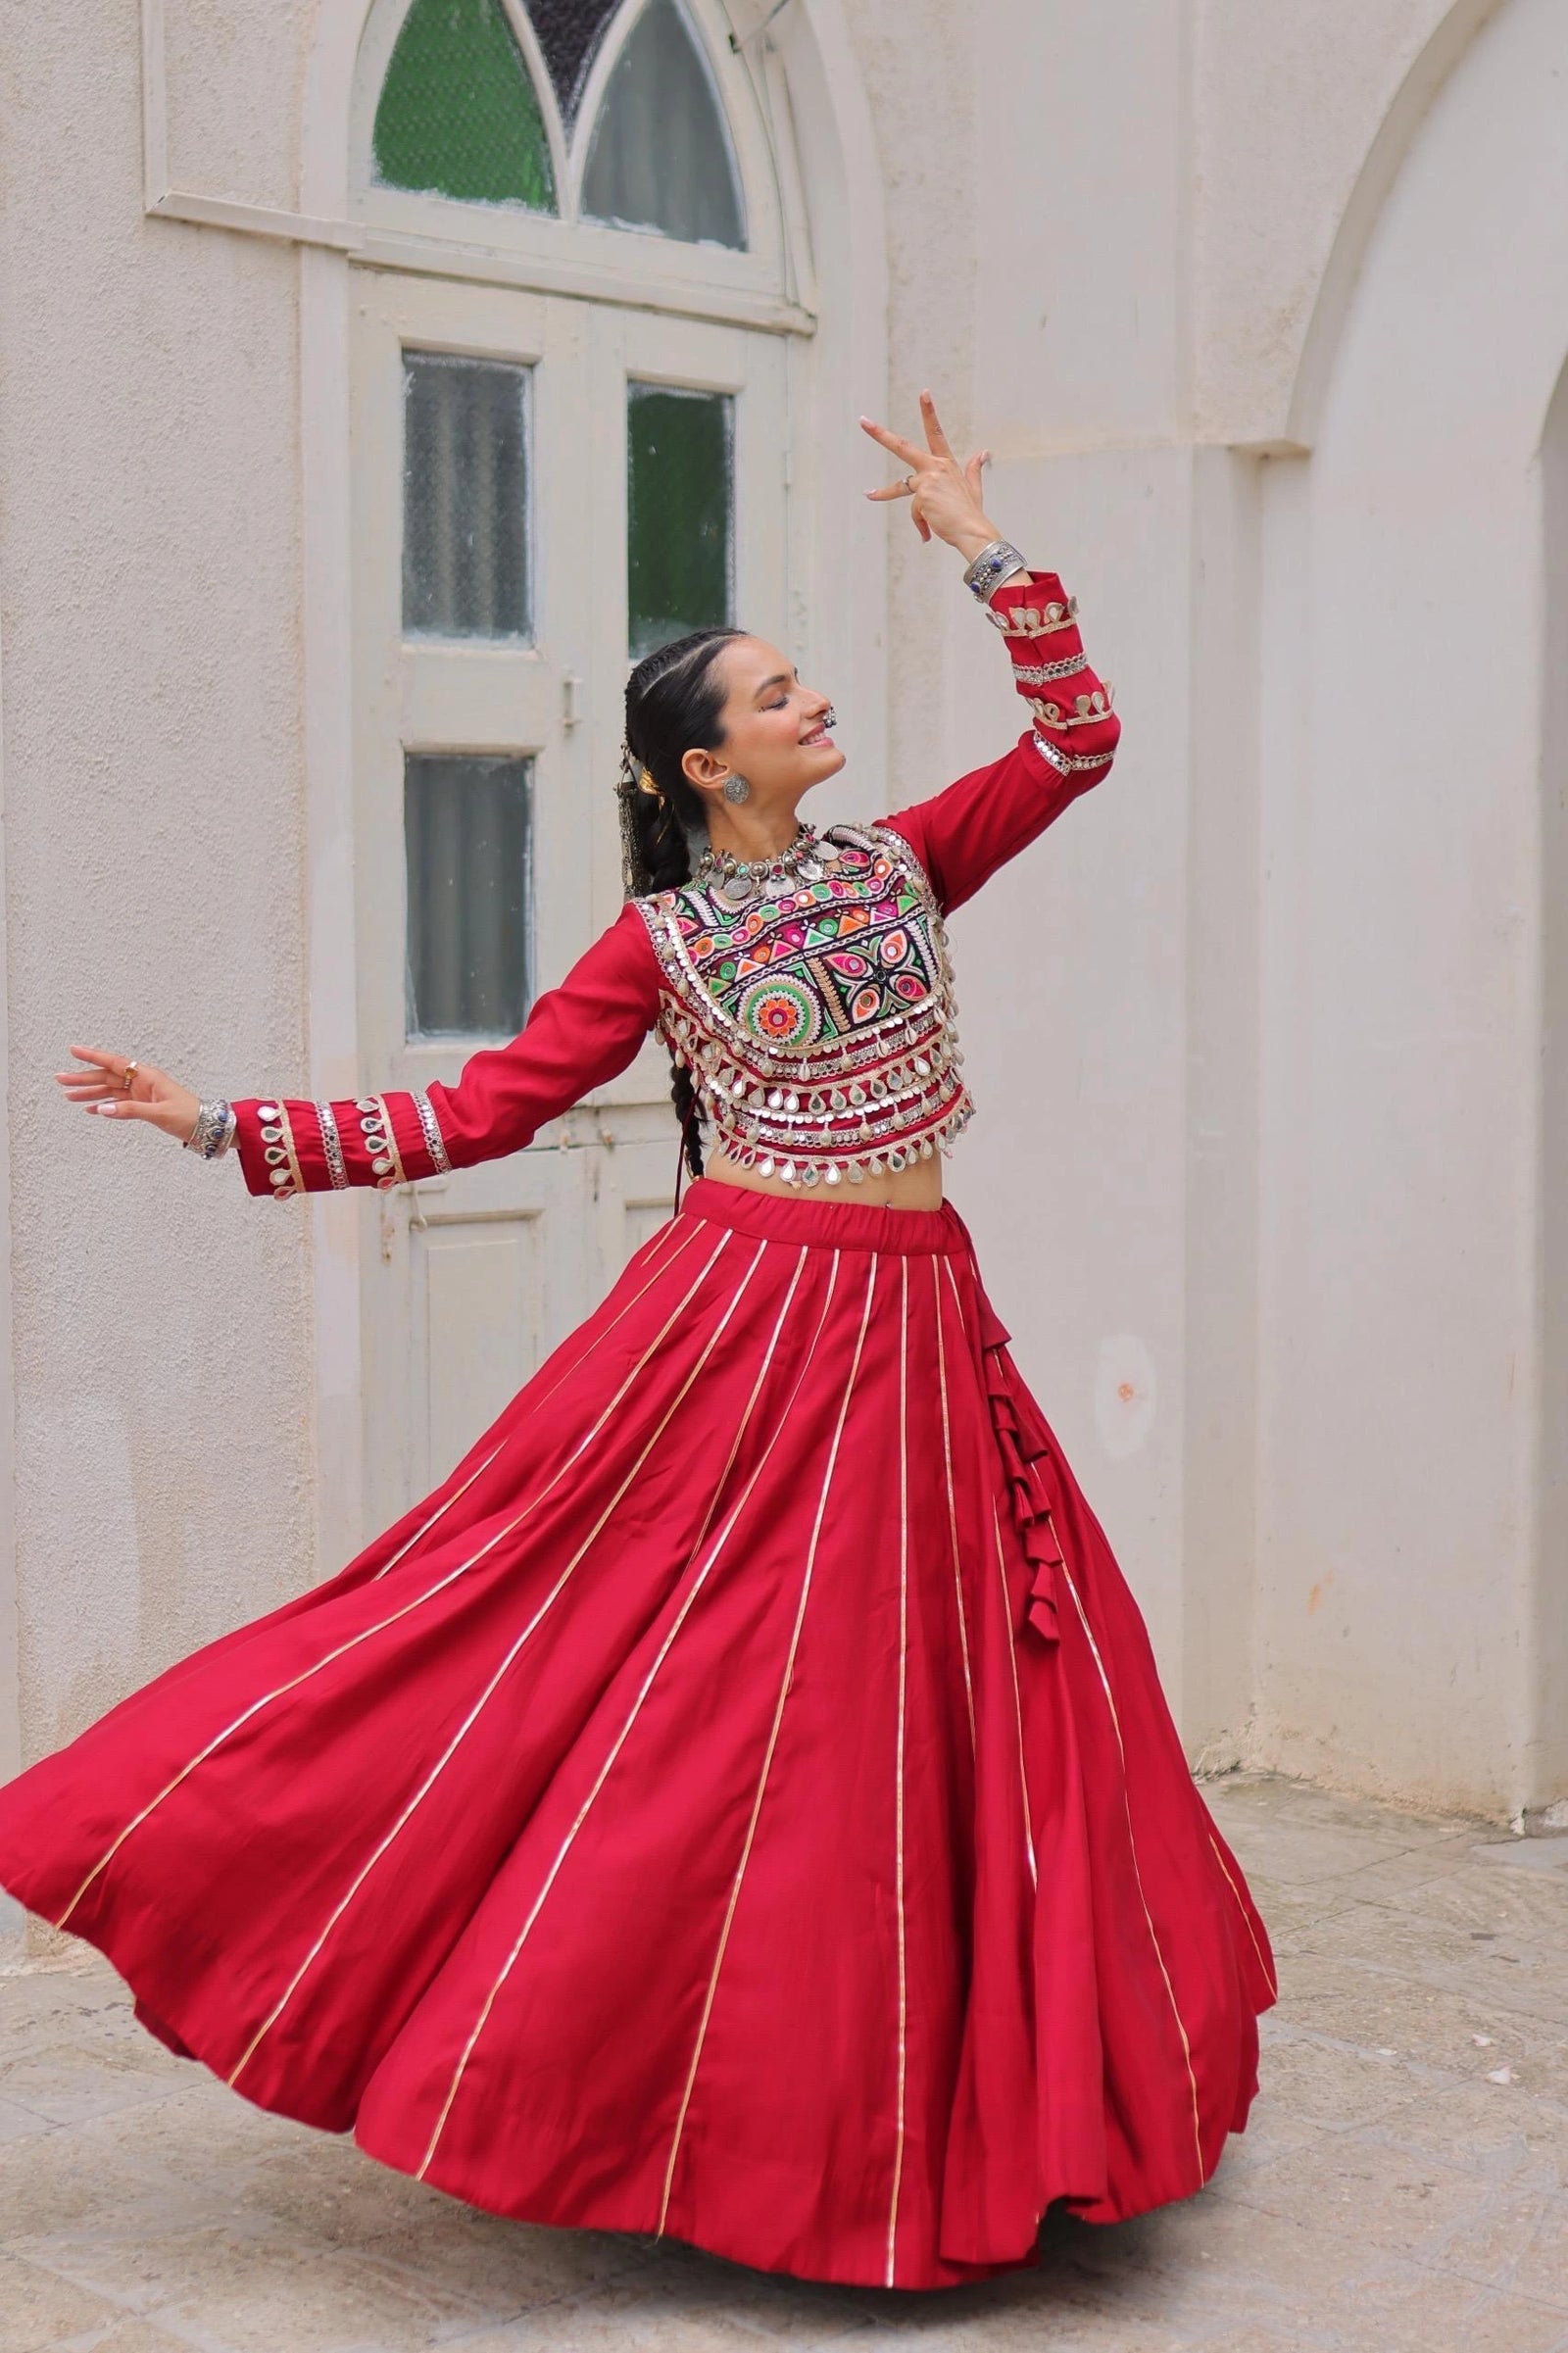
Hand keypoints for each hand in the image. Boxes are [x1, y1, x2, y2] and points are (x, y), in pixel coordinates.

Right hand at [56, 1046, 200, 1143]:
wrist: (207, 1126)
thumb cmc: (188, 1115)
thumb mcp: (160, 1113)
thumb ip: (131, 1110)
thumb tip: (103, 1109)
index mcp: (147, 1076)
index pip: (115, 1062)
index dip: (93, 1056)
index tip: (74, 1050)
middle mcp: (142, 1082)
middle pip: (107, 1077)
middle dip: (83, 1078)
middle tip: (60, 1079)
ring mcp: (141, 1093)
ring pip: (110, 1090)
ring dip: (89, 1093)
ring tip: (68, 1095)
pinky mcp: (143, 1105)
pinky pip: (118, 1102)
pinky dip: (103, 1105)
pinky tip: (89, 1108)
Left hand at [860, 390, 1000, 562]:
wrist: (973, 531)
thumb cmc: (971, 513)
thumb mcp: (973, 487)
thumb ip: (973, 469)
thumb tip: (984, 453)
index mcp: (945, 463)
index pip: (936, 432)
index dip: (929, 412)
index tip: (923, 393)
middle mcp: (935, 467)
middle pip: (902, 447)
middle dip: (880, 434)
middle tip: (862, 421)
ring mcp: (928, 480)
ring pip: (901, 488)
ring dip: (882, 493)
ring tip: (868, 494)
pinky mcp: (923, 495)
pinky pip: (914, 512)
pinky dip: (921, 523)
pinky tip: (929, 531)